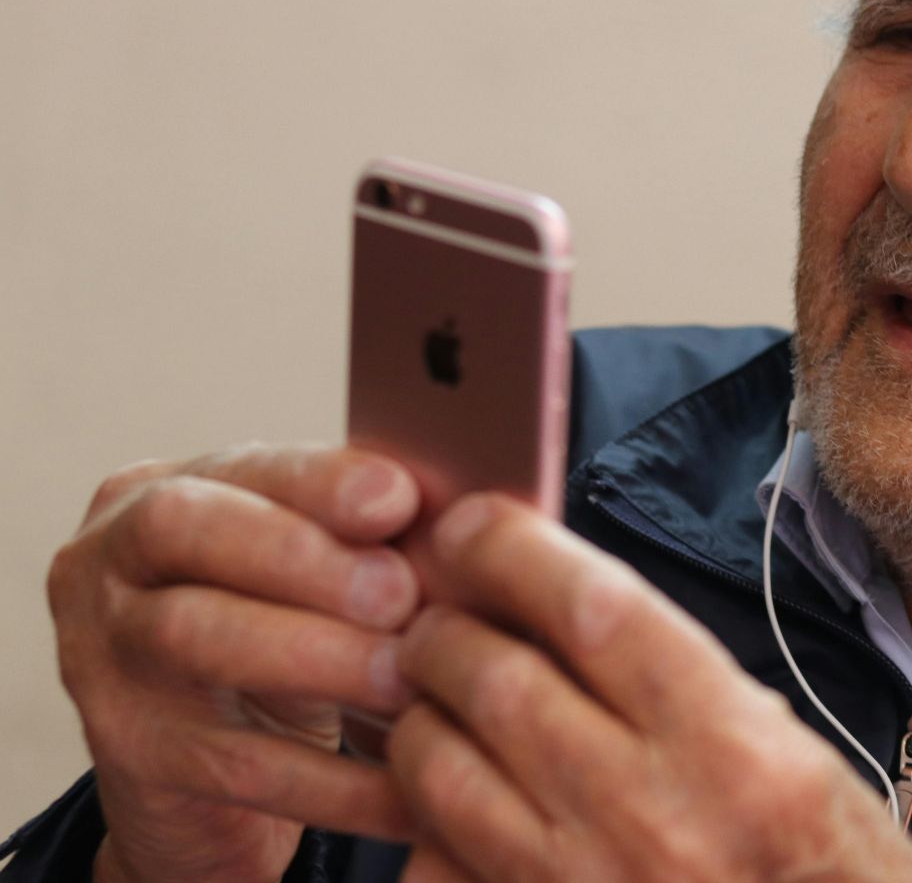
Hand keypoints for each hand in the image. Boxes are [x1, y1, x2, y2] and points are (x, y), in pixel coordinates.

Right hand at [49, 444, 423, 882]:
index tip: (399, 499)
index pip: (239, 466)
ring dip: (318, 657)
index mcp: (165, 489)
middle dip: (306, 558)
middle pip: (191, 532)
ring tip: (406, 678)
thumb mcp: (314, 573)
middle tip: (400, 594)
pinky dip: (332, 780)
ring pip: (199, 639)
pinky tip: (405, 786)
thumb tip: (471, 515)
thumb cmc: (283, 633)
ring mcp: (97, 654)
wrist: (209, 771)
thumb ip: (369, 537)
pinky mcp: (127, 750)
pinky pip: (236, 764)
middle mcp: (109, 559)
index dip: (320, 481)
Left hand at [385, 494, 911, 882]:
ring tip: (432, 706)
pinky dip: (426, 826)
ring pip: (443, 775)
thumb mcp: (790, 753)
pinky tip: (445, 806)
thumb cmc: (828, 869)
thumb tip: (564, 615)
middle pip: (496, 683)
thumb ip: (680, 681)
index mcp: (732, 749)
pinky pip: (438, 865)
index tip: (474, 528)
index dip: (512, 551)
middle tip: (436, 620)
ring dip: (420, 724)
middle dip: (444, 634)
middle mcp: (650, 816)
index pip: (593, 611)